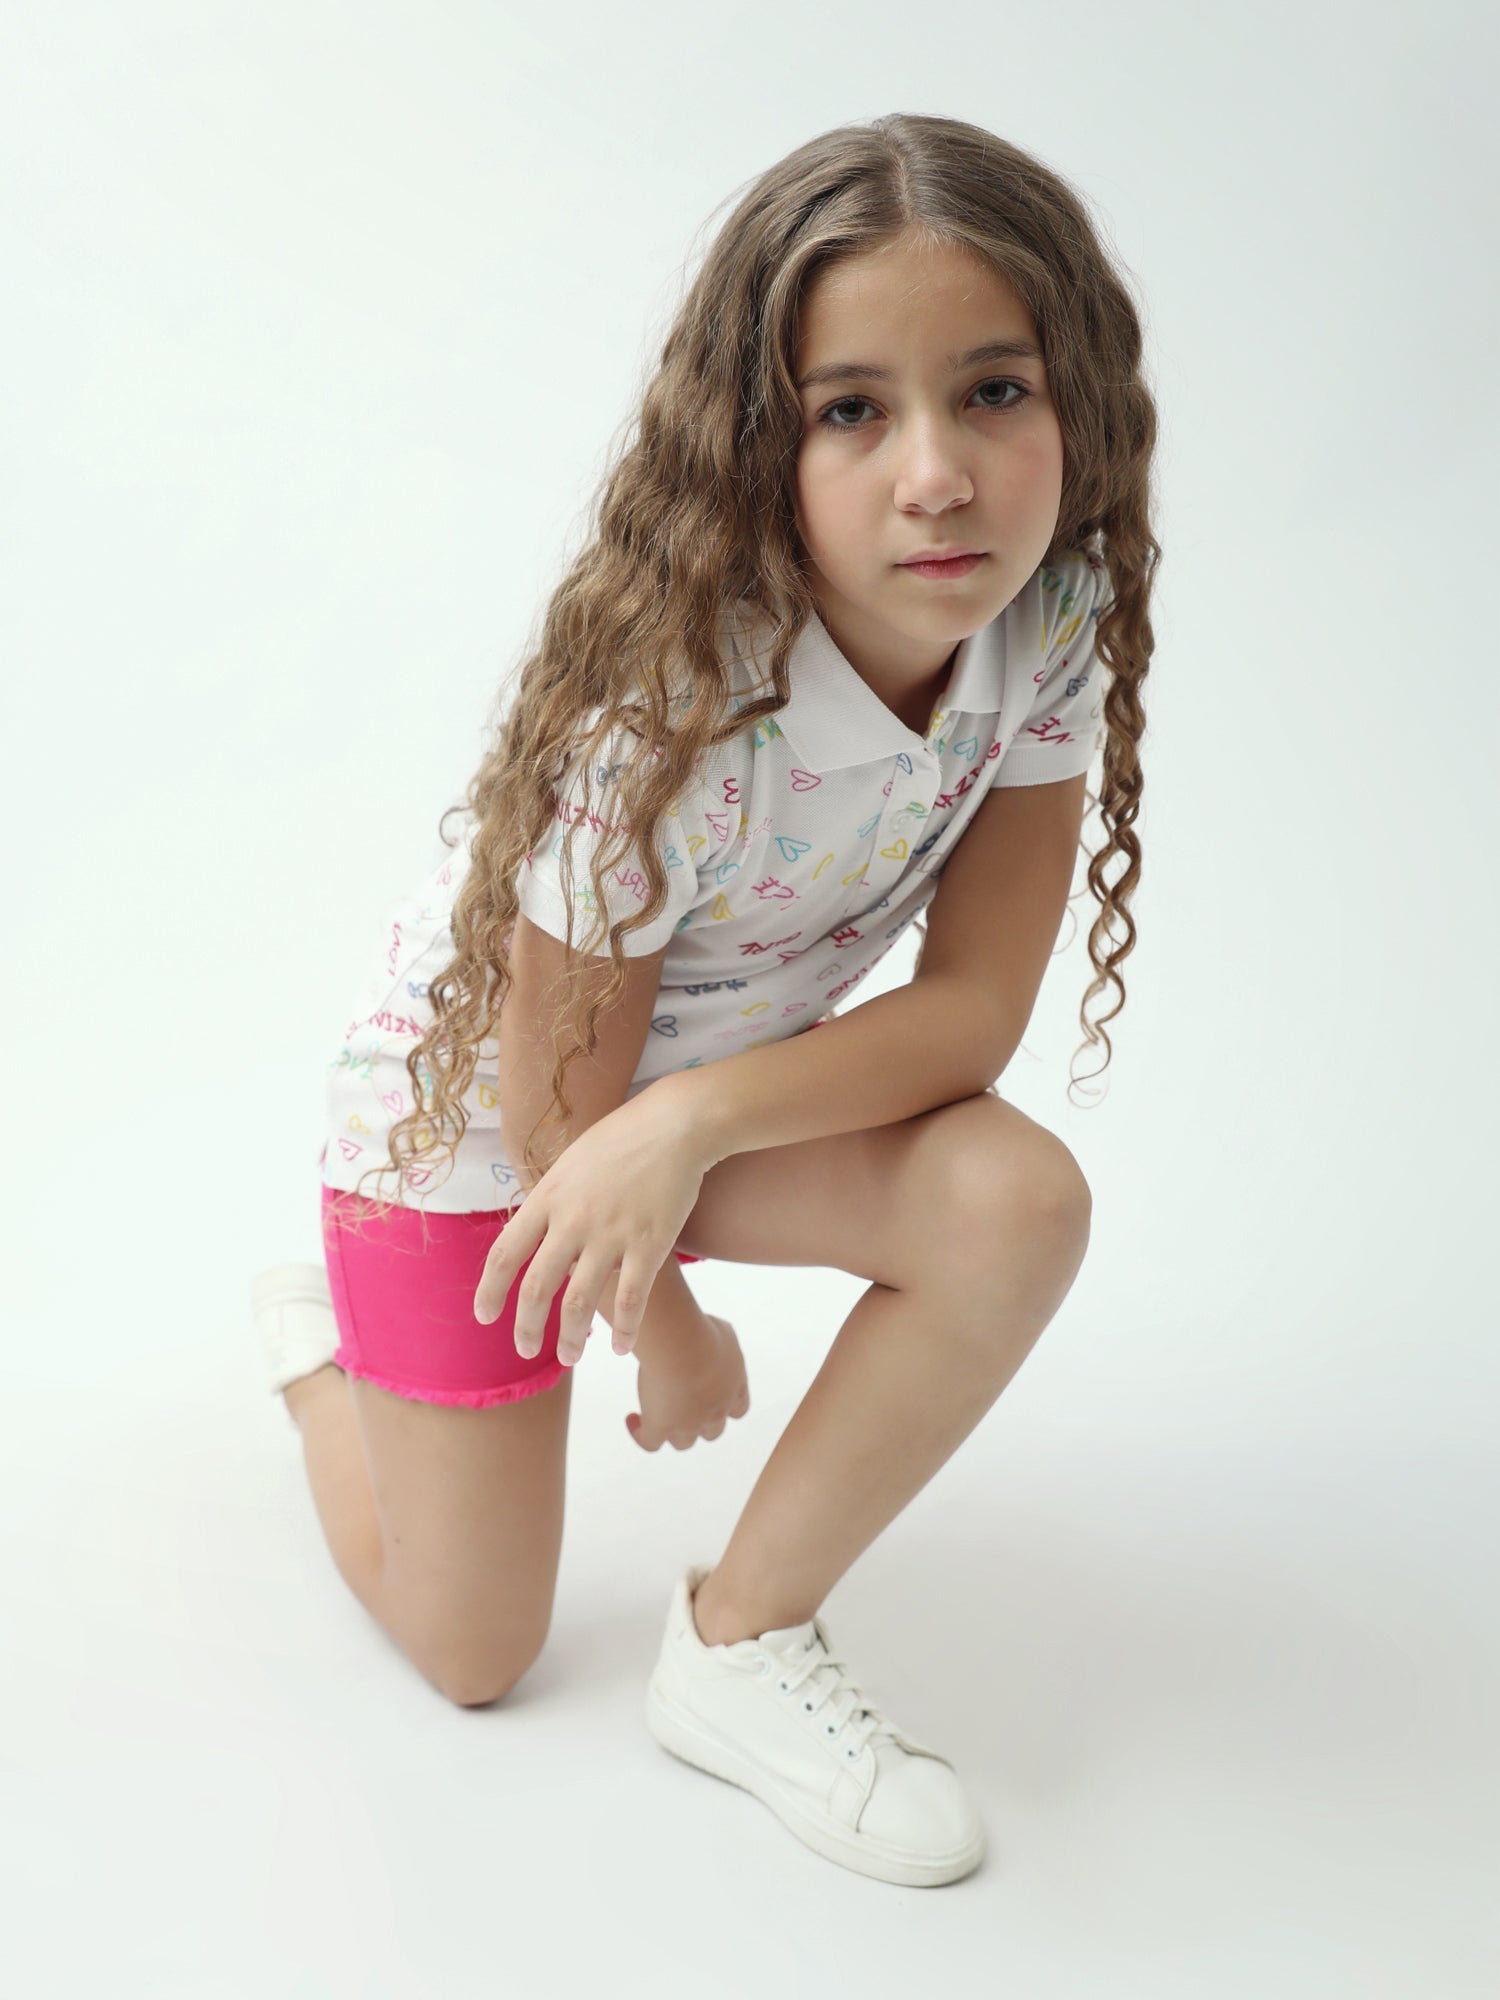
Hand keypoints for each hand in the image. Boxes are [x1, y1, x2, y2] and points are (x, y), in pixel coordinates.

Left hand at [473, 1080, 711, 1365]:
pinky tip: (620, 1346)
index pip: (505, 1253)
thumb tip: (535, 1236)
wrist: (675, 1124)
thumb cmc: (622, 1139)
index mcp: (548, 1197)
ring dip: (570, 1339)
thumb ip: (551, 1201)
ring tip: (570, 1357)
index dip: (490, 1291)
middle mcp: (572, 1220)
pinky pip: (631, 1299)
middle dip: (527, 1328)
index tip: (485, 1317)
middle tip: (527, 1350)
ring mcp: (611, 1234)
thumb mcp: (570, 1163)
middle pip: (536, 1288)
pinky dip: (623, 1329)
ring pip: (579, 1304)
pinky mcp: (650, 1244)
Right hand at [625, 1313, 749, 1451]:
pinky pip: (649, 1443)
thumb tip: (709, 1338)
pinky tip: (633, 1418)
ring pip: (683, 1442)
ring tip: (655, 1412)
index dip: (725, 1407)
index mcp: (734, 1389)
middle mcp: (715, 1412)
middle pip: (712, 1432)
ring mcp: (688, 1424)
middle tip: (682, 1403)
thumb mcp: (721, 1332)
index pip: (738, 1410)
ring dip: (672, 1431)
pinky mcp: (660, 1427)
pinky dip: (640, 1434)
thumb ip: (720, 1343)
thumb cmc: (701, 1333)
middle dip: (699, 1420)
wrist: (682, 1347)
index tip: (711, 1394)